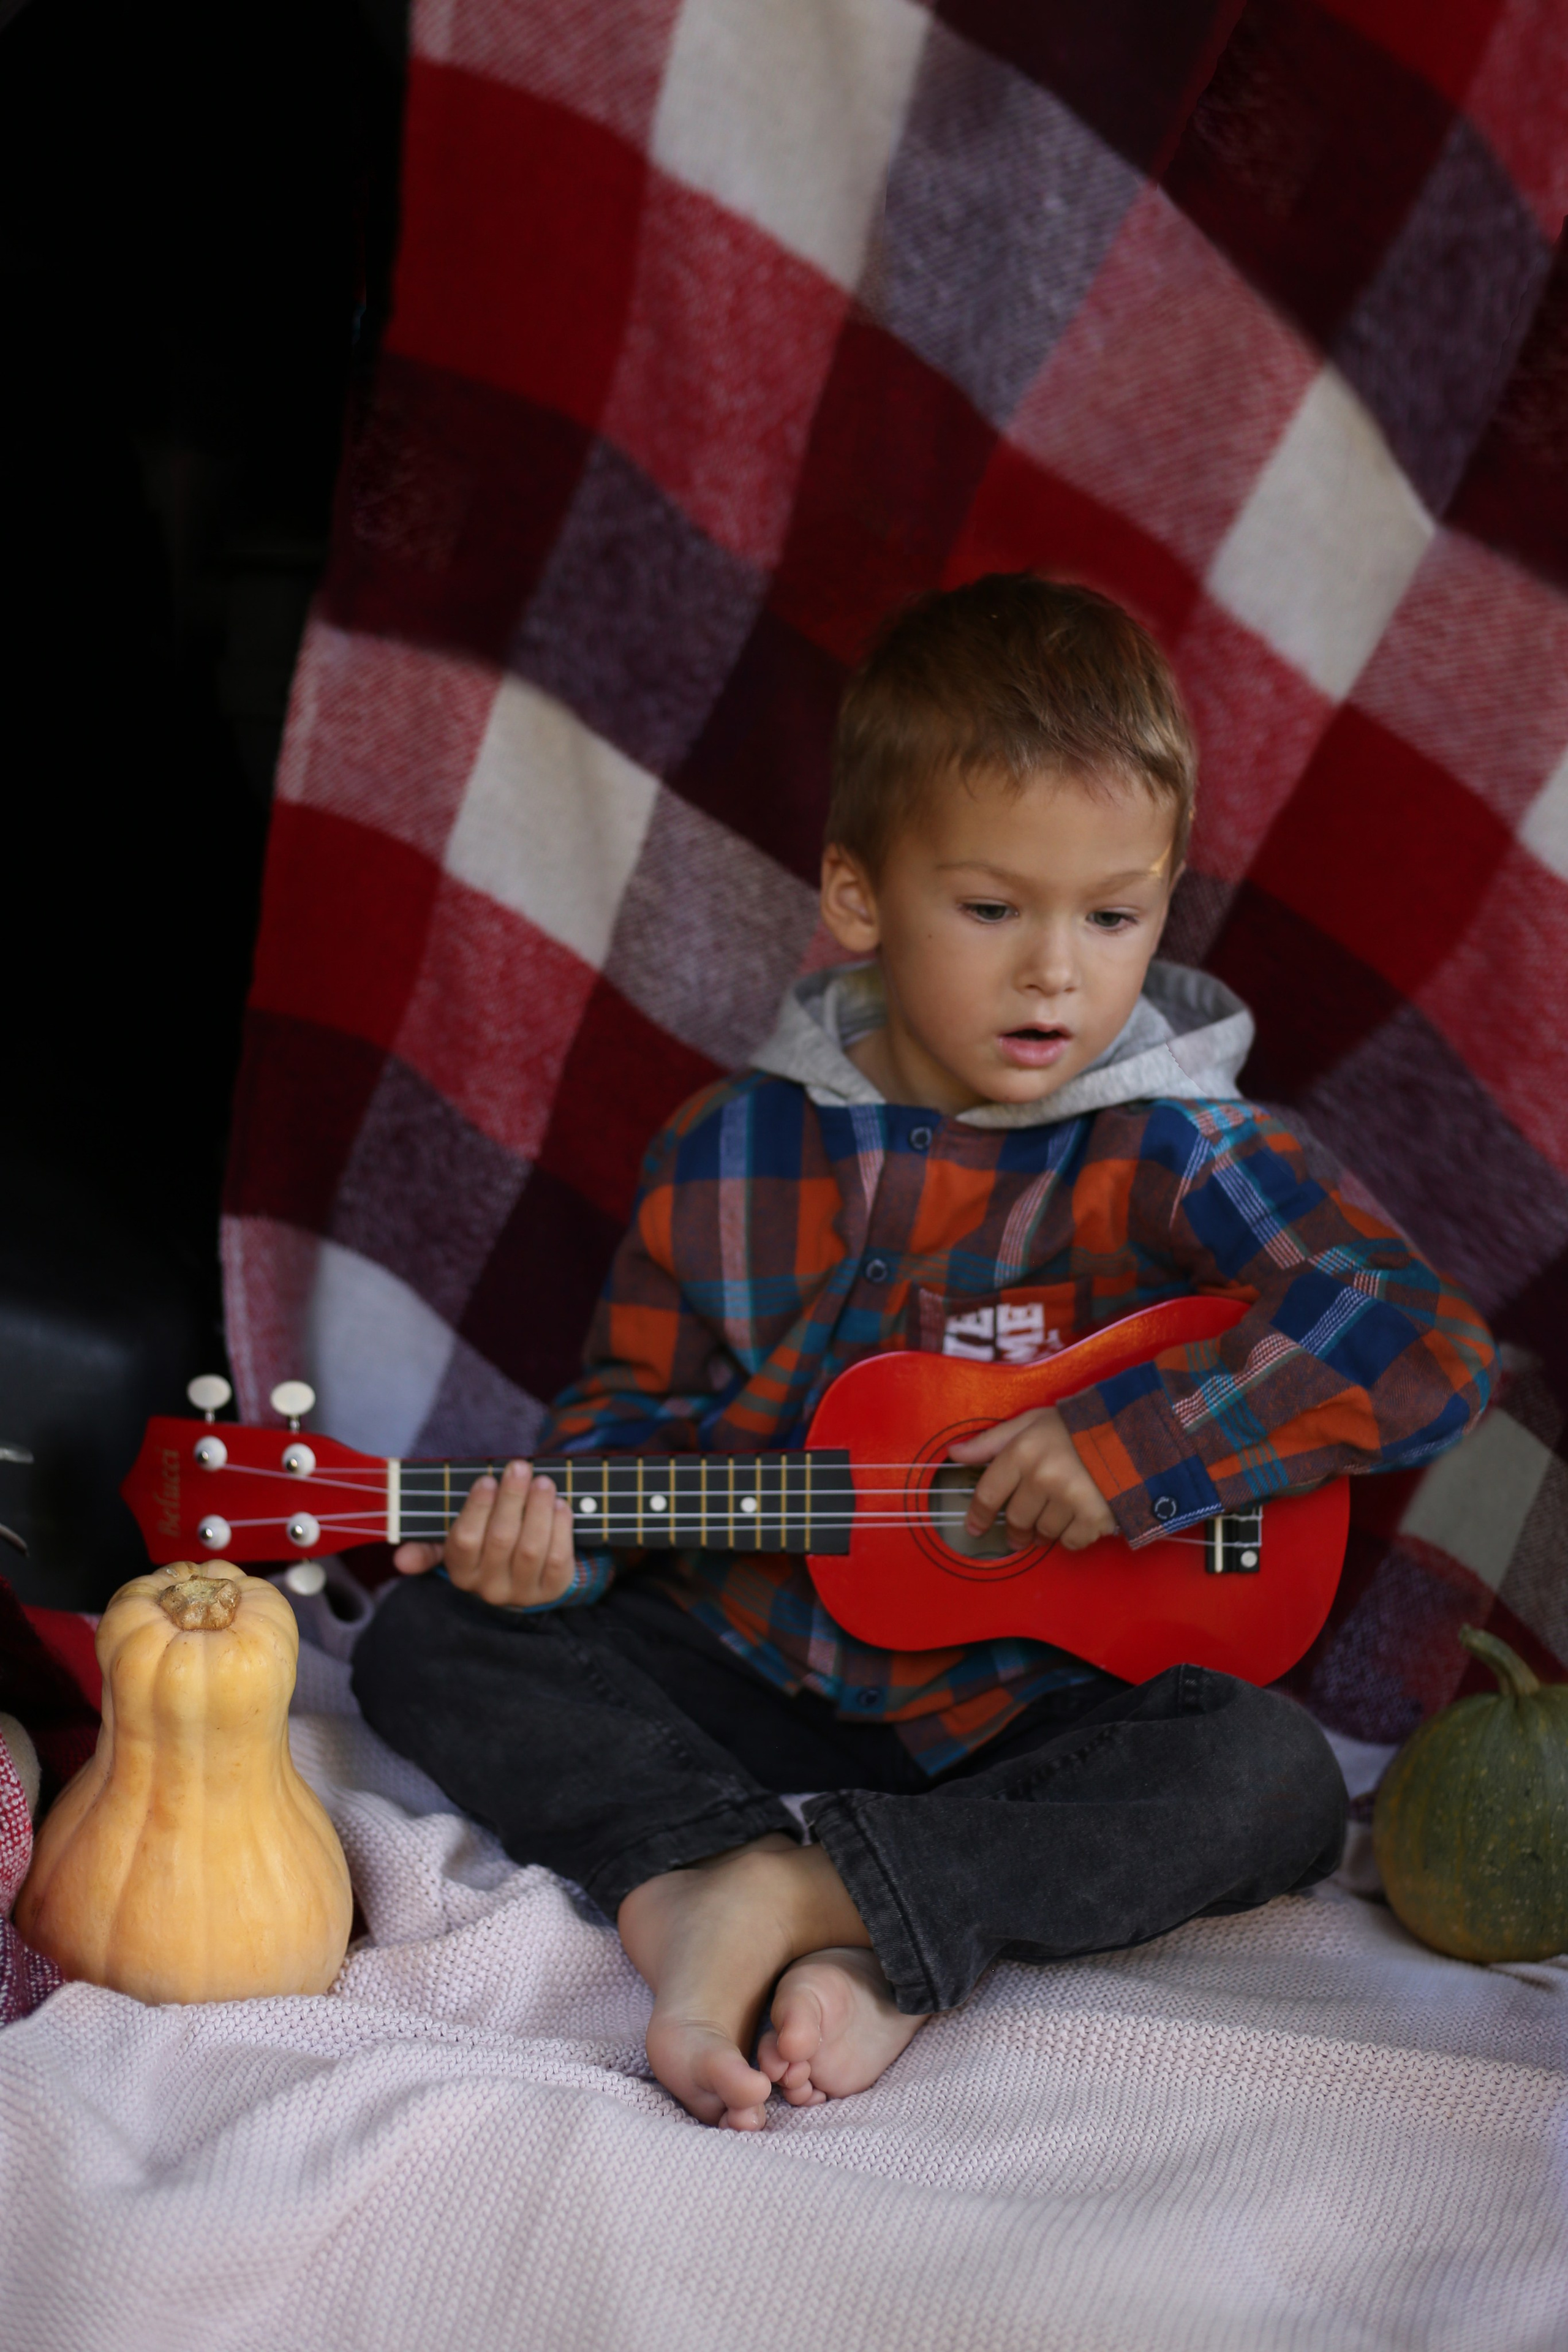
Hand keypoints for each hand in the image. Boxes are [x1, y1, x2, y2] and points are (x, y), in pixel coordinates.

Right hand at [393, 1458, 577, 1606]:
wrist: (528, 1576)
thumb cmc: (488, 1543)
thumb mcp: (460, 1543)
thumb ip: (430, 1545)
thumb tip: (401, 1561)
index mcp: (461, 1571)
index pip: (464, 1541)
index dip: (476, 1509)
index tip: (487, 1479)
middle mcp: (489, 1588)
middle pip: (501, 1539)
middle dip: (512, 1498)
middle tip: (520, 1468)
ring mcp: (522, 1592)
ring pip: (531, 1548)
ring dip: (538, 1509)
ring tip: (543, 1482)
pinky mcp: (552, 1590)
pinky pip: (559, 1558)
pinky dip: (560, 1528)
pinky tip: (559, 1505)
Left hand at [946, 1407, 1115, 1552]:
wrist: (1132, 1434)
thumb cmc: (1076, 1427)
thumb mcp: (1031, 1423)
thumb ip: (991, 1440)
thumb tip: (954, 1453)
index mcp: (1023, 1452)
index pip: (989, 1493)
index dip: (979, 1515)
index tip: (975, 1528)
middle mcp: (1043, 1477)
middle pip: (1016, 1518)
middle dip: (1015, 1529)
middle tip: (1020, 1531)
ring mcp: (1069, 1499)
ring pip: (1043, 1532)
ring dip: (1044, 1530)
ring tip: (1054, 1516)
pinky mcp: (1094, 1517)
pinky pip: (1070, 1541)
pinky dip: (1071, 1536)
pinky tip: (1077, 1519)